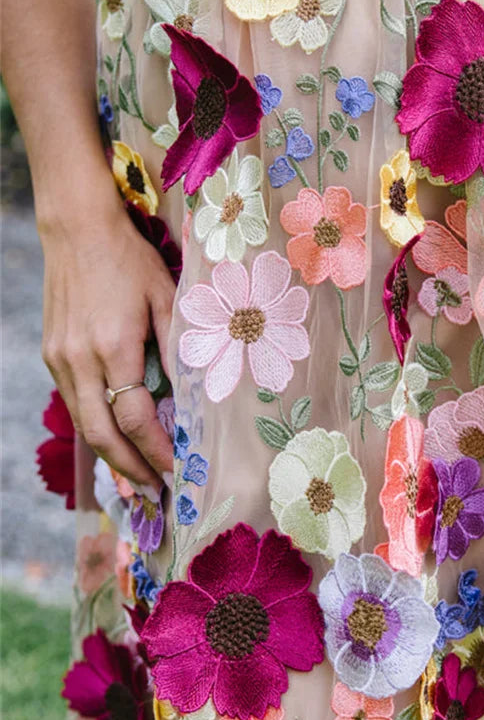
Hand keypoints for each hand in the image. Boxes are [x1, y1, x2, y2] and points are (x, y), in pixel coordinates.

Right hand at [40, 205, 176, 492]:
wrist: (78, 230)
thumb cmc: (131, 260)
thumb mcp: (167, 296)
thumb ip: (180, 346)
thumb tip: (195, 395)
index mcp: (114, 346)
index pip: (135, 418)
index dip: (157, 450)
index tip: (179, 469)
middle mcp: (80, 359)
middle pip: (101, 435)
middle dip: (130, 468)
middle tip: (157, 489)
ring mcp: (60, 359)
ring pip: (83, 424)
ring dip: (110, 454)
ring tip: (139, 473)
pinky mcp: (52, 354)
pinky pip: (75, 402)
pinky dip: (96, 426)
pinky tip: (117, 436)